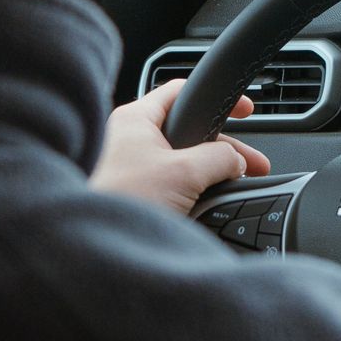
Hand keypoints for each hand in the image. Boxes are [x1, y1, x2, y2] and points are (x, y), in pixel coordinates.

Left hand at [91, 79, 271, 216]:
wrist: (89, 248)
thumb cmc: (119, 202)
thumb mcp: (183, 172)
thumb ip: (219, 159)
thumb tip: (236, 161)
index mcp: (134, 118)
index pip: (182, 92)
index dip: (217, 99)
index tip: (245, 110)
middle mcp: (127, 139)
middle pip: (187, 132)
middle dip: (223, 150)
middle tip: (251, 164)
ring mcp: (126, 168)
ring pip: (178, 161)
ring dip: (207, 173)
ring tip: (231, 190)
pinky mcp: (128, 195)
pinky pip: (167, 185)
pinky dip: (189, 191)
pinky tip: (204, 206)